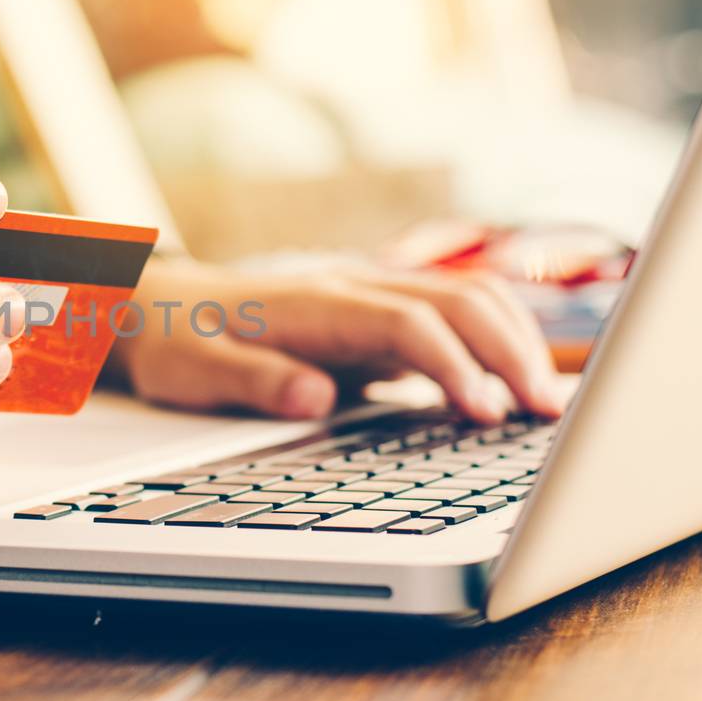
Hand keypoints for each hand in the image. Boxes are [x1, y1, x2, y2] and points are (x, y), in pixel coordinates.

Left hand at [110, 259, 565, 424]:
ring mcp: (366, 294)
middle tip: (547, 413)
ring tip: (546, 401)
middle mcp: (350, 288)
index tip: (485, 410)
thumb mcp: (192, 371)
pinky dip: (491, 341)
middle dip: (510, 351)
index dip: (453, 364)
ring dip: (513, 341)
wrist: (153, 304)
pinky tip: (512, 381)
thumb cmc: (173, 341)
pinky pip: (448, 314)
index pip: (407, 322)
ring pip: (463, 298)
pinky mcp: (371, 313)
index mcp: (314, 303)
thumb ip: (254, 382)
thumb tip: (315, 398)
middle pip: (456, 300)